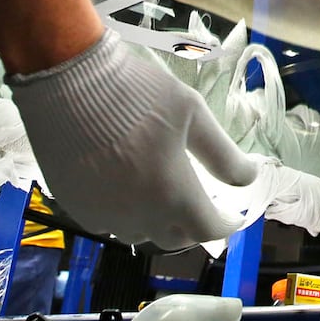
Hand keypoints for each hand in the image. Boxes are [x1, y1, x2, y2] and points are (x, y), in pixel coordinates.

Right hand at [8, 28, 262, 248]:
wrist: (69, 82)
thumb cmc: (138, 92)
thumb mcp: (193, 114)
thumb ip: (223, 154)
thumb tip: (250, 177)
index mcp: (173, 195)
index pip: (209, 229)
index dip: (226, 224)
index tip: (233, 216)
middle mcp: (139, 216)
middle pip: (175, 239)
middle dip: (193, 226)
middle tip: (200, 204)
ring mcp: (104, 215)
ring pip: (140, 234)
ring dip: (158, 222)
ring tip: (162, 196)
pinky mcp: (76, 207)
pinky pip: (108, 223)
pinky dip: (125, 215)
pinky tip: (126, 190)